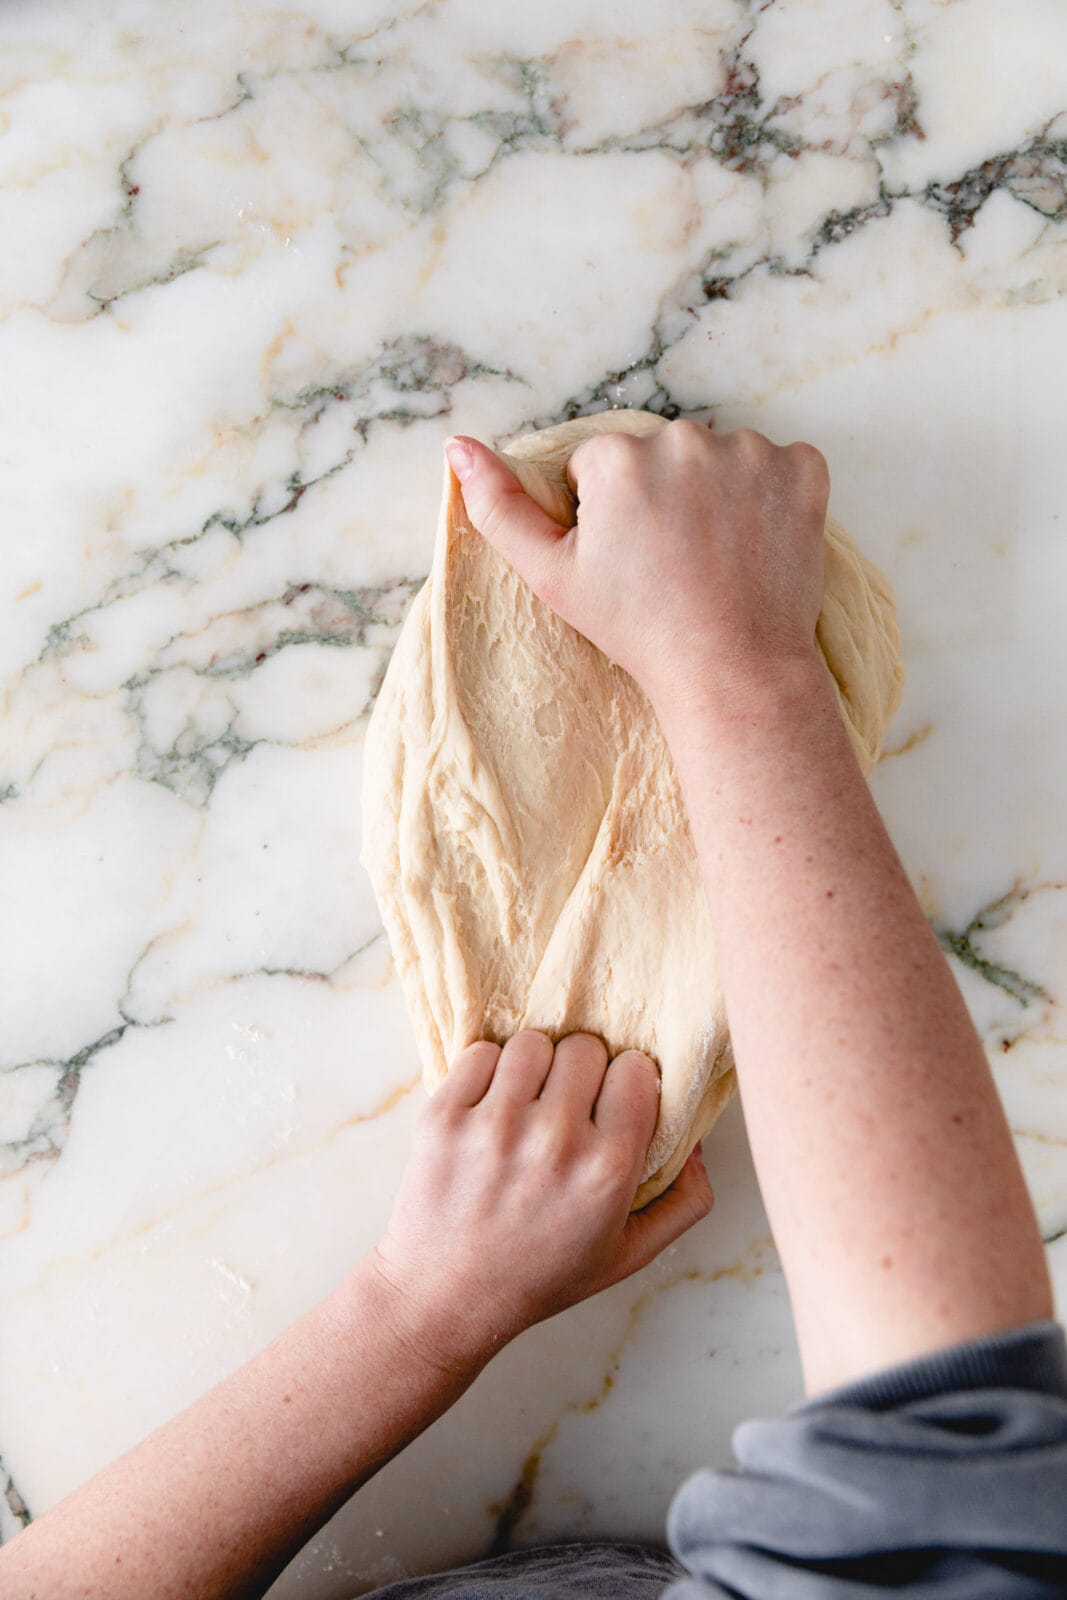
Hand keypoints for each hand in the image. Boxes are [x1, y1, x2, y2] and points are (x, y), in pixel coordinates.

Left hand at [370, 1031, 713, 1367]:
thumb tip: (697, 1139)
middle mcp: (554, 1140)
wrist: (446, 1296)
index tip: (613, 1101)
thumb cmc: (541, 1275)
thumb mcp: (629, 1254)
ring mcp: (493, 1125)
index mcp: (607, 1170)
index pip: (635, 1070)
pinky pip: (480, 1052)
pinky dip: (487, 1071)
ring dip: (535, 1066)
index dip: (628, 1081)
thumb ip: (684, 1200)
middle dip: (582, 1071)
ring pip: (533, 1042)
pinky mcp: (444, 1116)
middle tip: (568, 1104)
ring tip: (528, 1103)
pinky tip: (491, 1106)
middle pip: (585, 1048)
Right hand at [444, 421, 829, 716]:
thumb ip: (498, 507)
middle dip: (663, 499)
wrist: (733, 670)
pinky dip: (772, 500)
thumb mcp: (551, 576)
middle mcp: (684, 438)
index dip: (609, 518)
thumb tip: (456, 446)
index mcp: (617, 457)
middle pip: (662, 458)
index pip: (601, 468)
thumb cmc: (638, 629)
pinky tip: (756, 546)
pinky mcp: (803, 469)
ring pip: (719, 461)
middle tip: (671, 566)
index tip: (628, 562)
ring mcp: (751, 451)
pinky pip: (780, 467)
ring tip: (714, 560)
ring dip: (717, 497)